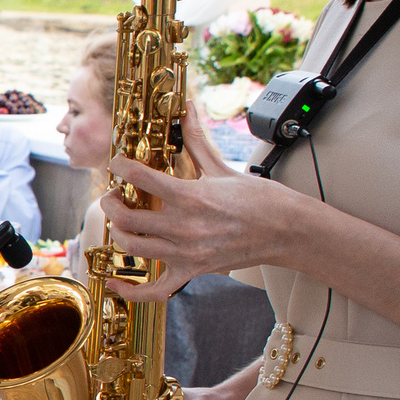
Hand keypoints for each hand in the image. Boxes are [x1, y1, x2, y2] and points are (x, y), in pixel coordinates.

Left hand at [102, 105, 297, 300]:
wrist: (287, 230)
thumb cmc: (259, 199)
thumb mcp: (222, 166)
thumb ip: (196, 139)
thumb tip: (186, 108)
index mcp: (191, 196)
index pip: (140, 177)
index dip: (121, 167)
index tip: (118, 164)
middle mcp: (185, 227)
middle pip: (127, 218)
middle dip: (112, 204)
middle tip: (115, 195)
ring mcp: (187, 253)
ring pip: (133, 248)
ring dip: (118, 233)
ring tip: (121, 221)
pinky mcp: (193, 271)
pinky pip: (155, 290)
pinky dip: (133, 291)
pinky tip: (117, 282)